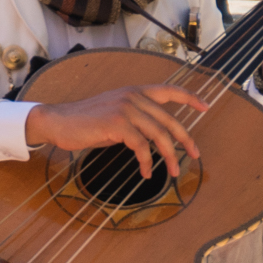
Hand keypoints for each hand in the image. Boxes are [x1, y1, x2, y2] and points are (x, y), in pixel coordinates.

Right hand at [24, 84, 209, 180]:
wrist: (58, 121)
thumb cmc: (84, 121)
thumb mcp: (114, 113)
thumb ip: (135, 118)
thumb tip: (153, 137)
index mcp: (134, 91)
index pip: (169, 90)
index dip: (190, 98)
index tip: (205, 107)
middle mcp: (133, 96)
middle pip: (169, 120)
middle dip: (185, 139)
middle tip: (195, 154)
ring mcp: (125, 109)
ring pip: (158, 135)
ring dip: (169, 156)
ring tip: (174, 171)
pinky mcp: (117, 124)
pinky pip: (141, 147)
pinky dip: (147, 162)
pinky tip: (146, 172)